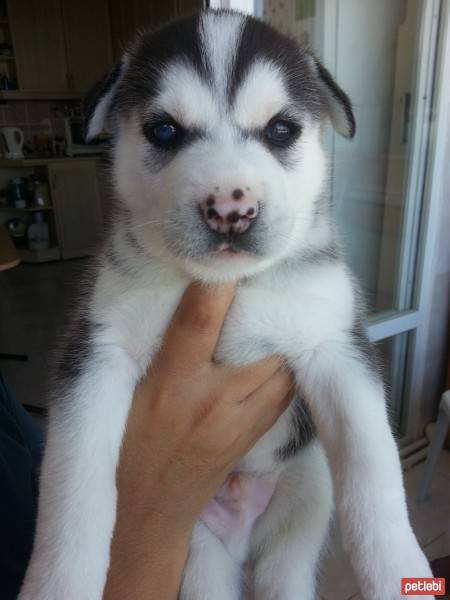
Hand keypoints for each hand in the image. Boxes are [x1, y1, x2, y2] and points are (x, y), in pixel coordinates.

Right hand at [103, 282, 293, 598]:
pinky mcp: (252, 438)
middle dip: (270, 313)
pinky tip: (283, 358)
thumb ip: (151, 349)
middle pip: (261, 345)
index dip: (217, 283)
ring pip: (282, 370)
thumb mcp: (124, 392)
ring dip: (285, 344)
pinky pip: (284, 398)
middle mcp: (212, 398)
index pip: (199, 321)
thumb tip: (174, 302)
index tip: (231, 253)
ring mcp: (239, 421)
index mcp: (171, 382)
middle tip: (272, 284)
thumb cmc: (125, 447)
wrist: (144, 516)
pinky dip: (288, 373)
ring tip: (283, 318)